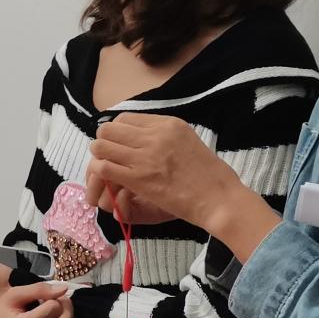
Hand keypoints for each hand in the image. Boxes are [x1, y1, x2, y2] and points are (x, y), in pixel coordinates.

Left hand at [87, 114, 239, 228]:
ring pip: (102, 146)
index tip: (119, 144)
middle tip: (109, 156)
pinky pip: (105, 168)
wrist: (219, 199)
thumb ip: (164, 135)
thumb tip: (140, 135)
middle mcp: (156, 136)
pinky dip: (100, 172)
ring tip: (107, 167)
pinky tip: (106, 179)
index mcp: (168, 124)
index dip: (116, 131)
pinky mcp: (140, 180)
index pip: (125, 118)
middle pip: (109, 129)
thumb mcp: (188, 140)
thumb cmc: (209, 175)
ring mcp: (146, 157)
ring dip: (99, 157)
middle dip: (104, 142)